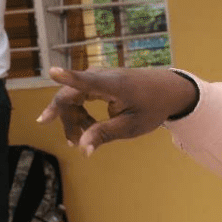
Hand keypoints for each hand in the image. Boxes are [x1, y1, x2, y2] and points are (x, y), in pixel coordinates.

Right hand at [37, 67, 197, 155]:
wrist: (168, 89)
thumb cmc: (153, 107)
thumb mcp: (131, 126)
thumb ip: (105, 134)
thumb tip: (82, 149)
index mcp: (115, 85)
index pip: (88, 81)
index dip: (69, 77)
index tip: (53, 71)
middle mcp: (103, 76)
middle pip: (70, 95)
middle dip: (67, 119)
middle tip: (72, 143)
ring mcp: (99, 75)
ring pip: (72, 96)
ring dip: (73, 117)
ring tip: (80, 138)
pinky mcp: (98, 79)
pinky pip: (79, 94)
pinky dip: (80, 111)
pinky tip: (86, 126)